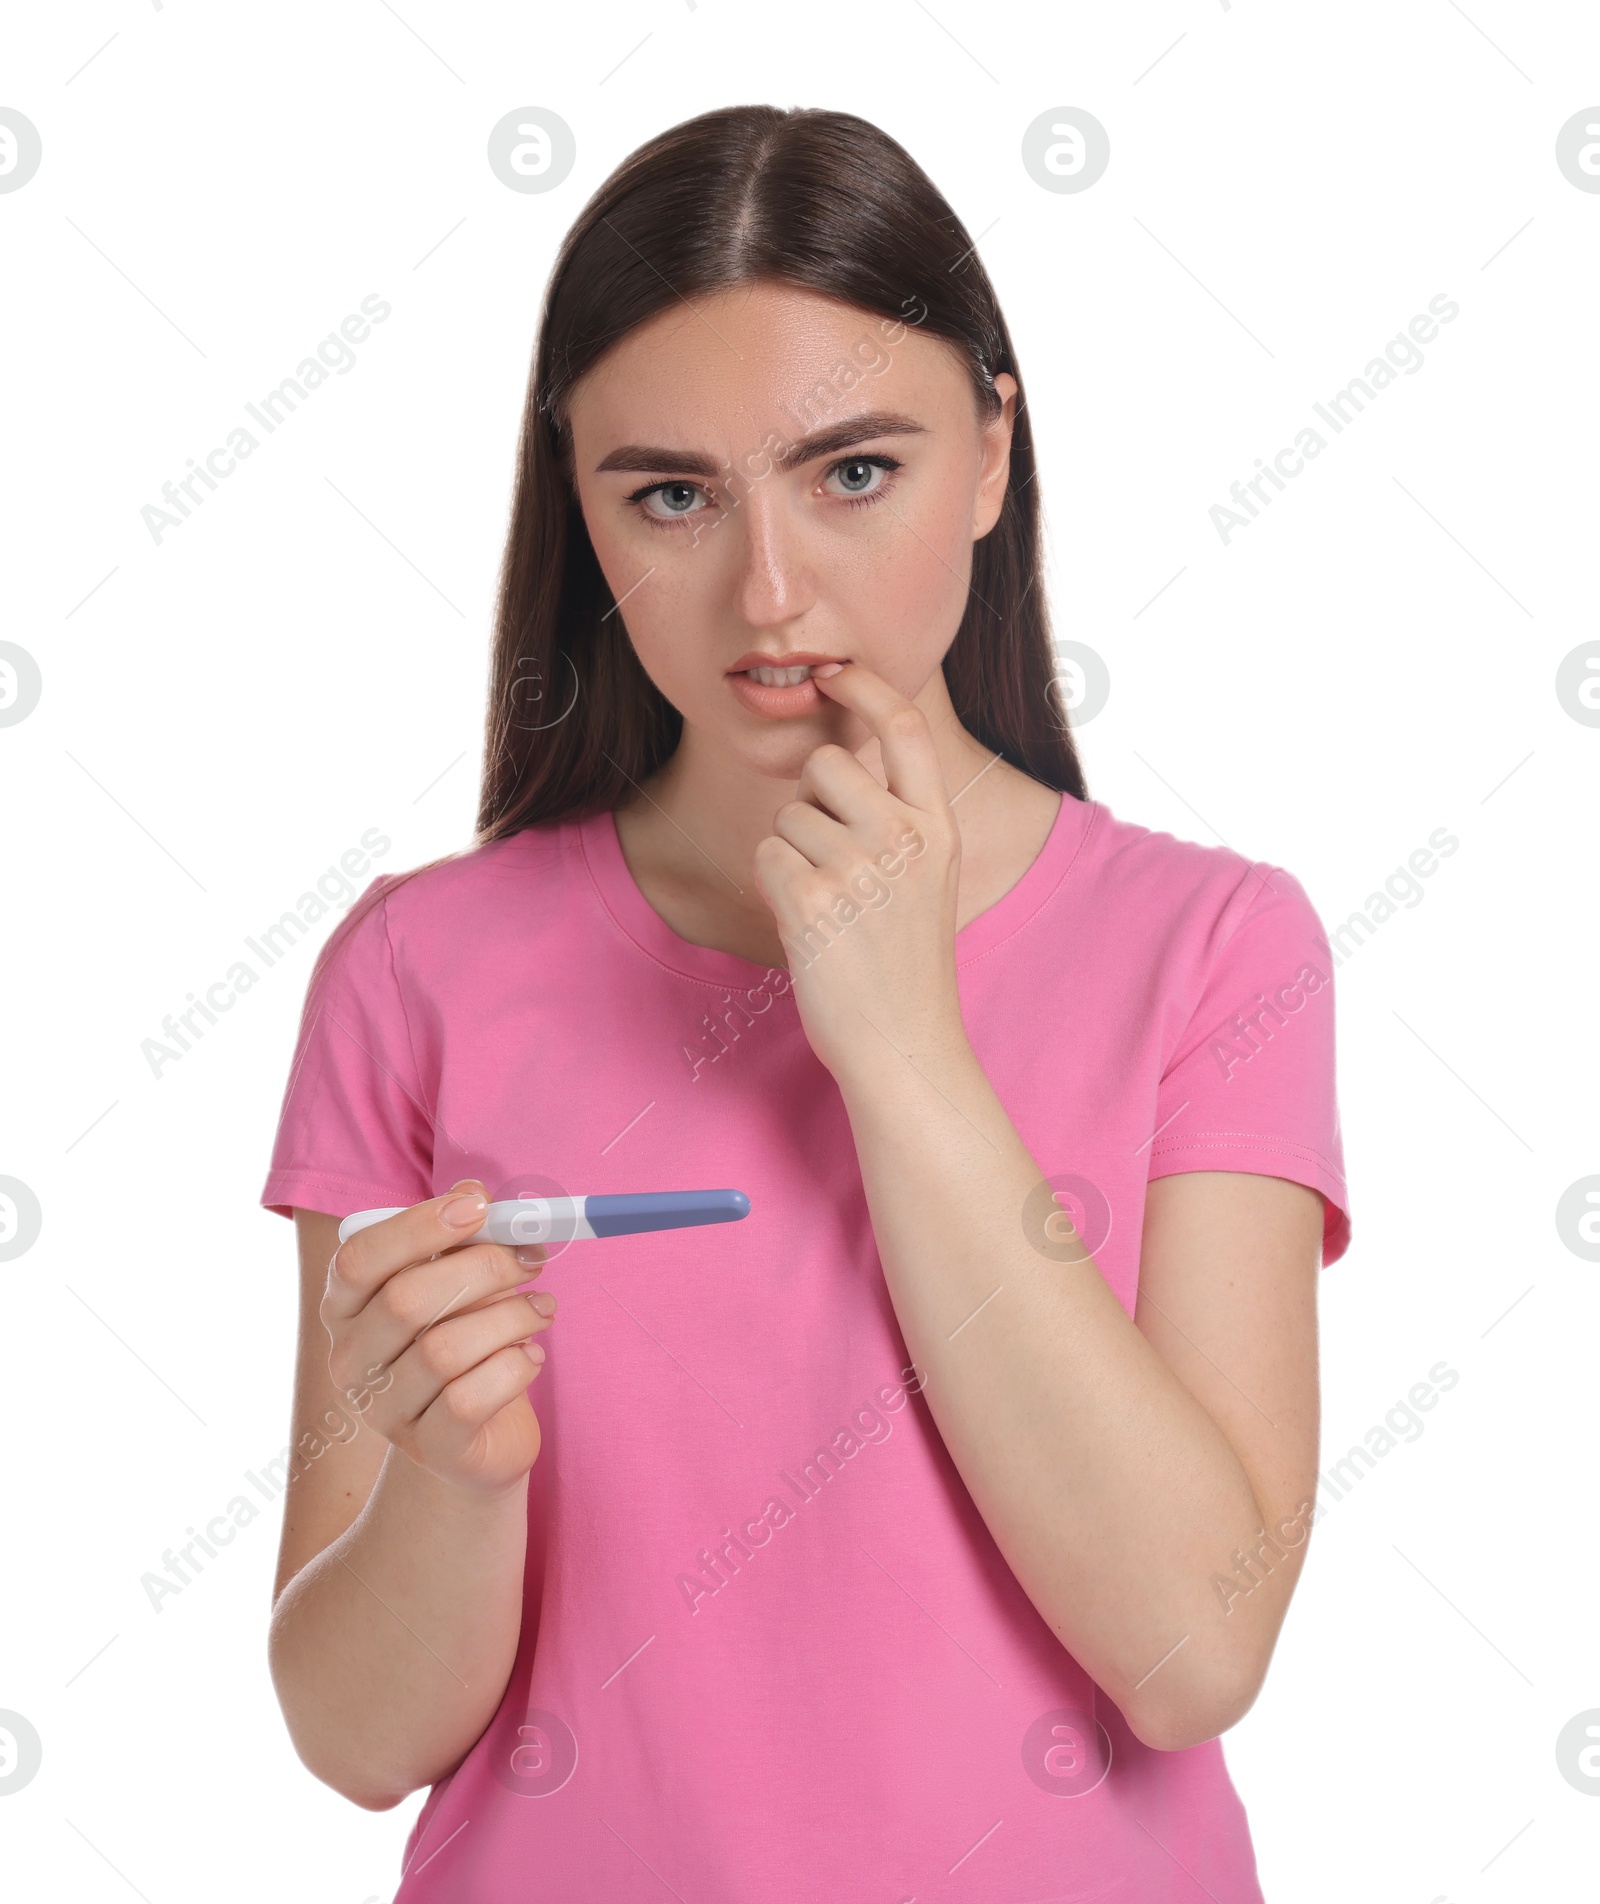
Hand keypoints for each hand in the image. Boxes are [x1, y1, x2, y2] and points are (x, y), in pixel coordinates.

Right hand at [319, 1179, 555, 1493]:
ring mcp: (384, 1411)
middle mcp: (352, 1360)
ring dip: (509, 1318)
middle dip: (483, 1268)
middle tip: (532, 1259)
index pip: (359, 1258)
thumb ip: (460, 1239)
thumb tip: (473, 1192)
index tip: (478, 1205)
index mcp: (347, 1307)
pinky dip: (513, 1368)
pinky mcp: (430, 1449)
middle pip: (407, 1300)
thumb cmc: (463, 1340)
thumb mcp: (457, 1284)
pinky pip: (469, 1400)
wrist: (475, 1437)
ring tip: (541, 1309)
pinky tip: (531, 1357)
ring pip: (444, 1349)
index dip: (418, 1226)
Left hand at [752, 661, 967, 1082]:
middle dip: (809, 800)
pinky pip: (766, 855)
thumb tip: (833, 763)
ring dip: (791, 855)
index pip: (905, 729)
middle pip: (826, 764)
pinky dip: (773, 887)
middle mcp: (904, 839)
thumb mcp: (925, 882)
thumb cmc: (905, 968)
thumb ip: (896, 822)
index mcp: (938, 830)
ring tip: (826, 907)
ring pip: (788, 816)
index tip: (836, 671)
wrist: (902, 1046)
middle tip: (826, 856)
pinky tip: (806, 925)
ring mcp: (859, 868)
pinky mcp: (812, 901)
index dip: (867, 688)